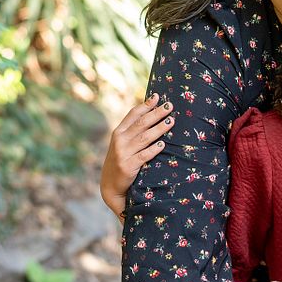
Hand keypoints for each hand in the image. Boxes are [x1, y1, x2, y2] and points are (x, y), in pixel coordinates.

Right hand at [99, 94, 172, 217]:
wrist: (110, 185)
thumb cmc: (121, 160)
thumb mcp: (122, 143)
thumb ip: (132, 131)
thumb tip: (151, 113)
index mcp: (118, 132)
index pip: (133, 115)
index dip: (145, 105)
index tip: (157, 96)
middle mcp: (120, 140)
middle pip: (141, 123)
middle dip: (156, 113)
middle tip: (169, 106)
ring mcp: (123, 153)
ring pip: (145, 137)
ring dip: (159, 128)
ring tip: (171, 121)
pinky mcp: (128, 166)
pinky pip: (144, 155)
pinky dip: (154, 149)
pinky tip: (163, 144)